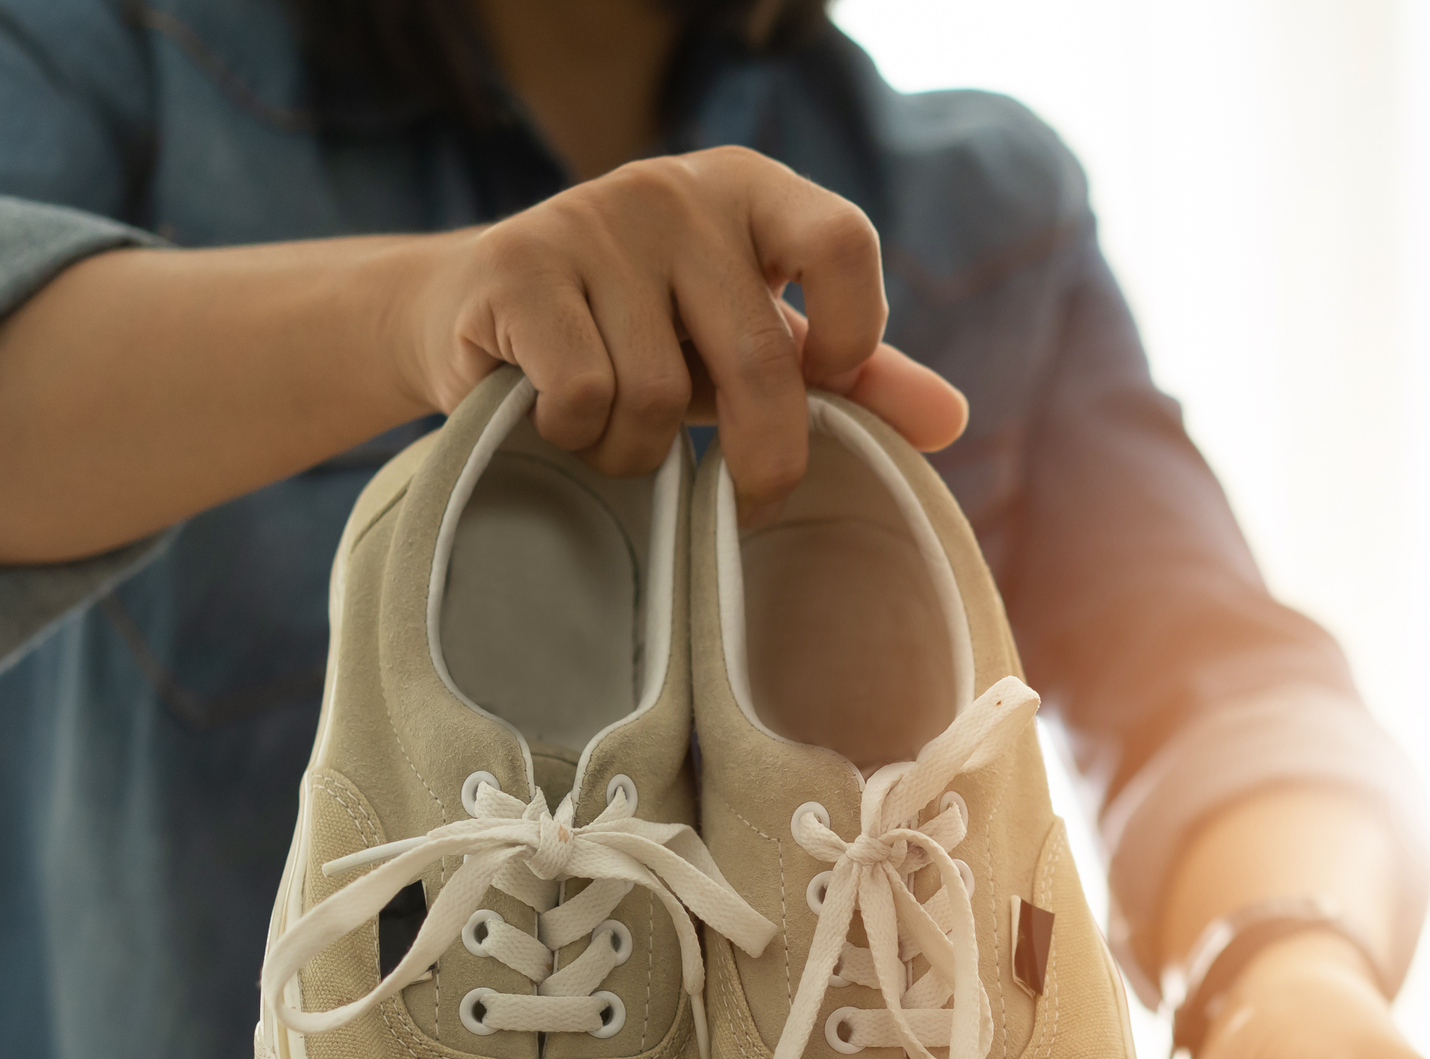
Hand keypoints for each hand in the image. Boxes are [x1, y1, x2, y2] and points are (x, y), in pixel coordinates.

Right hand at [385, 147, 968, 503]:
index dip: (849, 334)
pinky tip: (562, 422)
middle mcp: (675, 190)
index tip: (819, 384)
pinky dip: (580, 436)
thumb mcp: (752, 344)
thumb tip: (950, 419)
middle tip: (747, 498)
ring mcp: (591, 219)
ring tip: (621, 438)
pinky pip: (585, 395)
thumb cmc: (645, 335)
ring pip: (661, 394)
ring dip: (643, 452)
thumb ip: (852, 375)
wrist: (478, 315)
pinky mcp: (518, 265)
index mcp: (751, 189)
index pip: (844, 242)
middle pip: (761, 355)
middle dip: (763, 455)